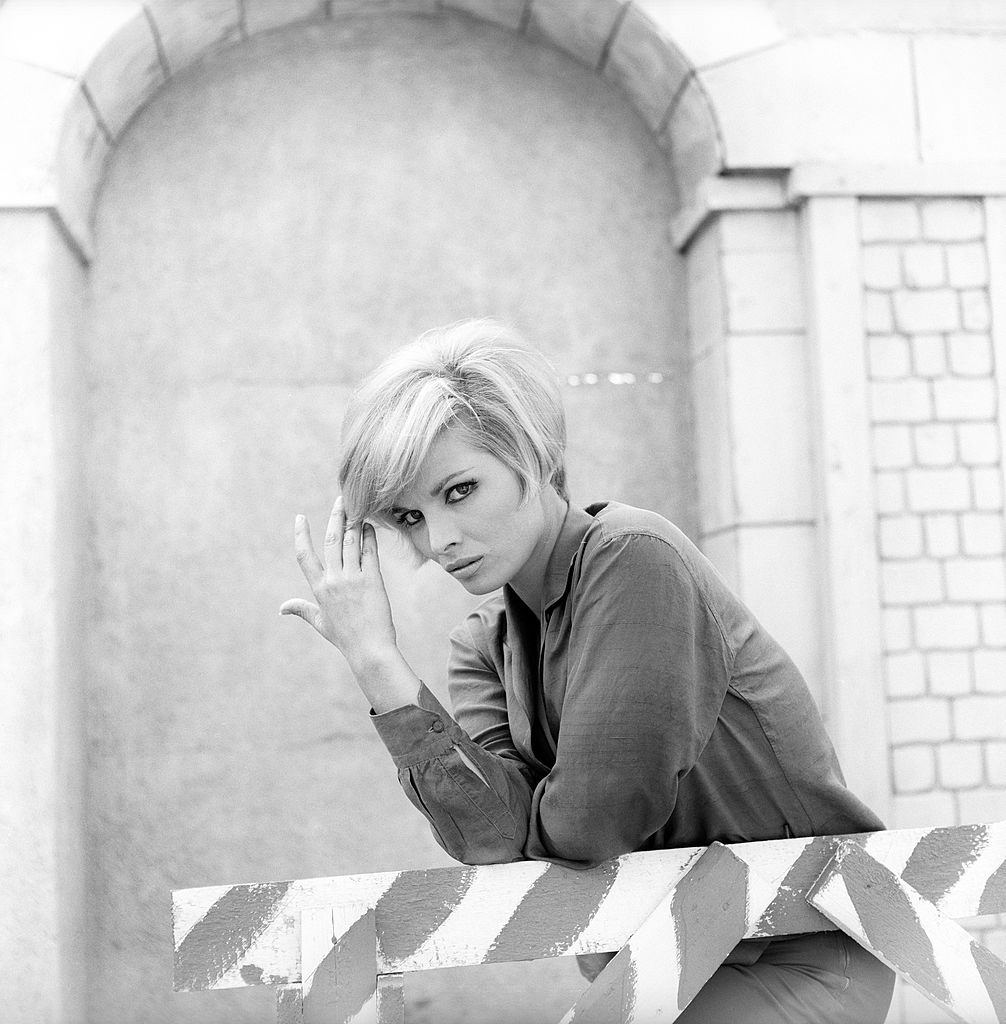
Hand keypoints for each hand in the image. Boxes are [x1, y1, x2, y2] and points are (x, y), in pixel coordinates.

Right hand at [280, 496, 397, 670]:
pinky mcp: (372, 580)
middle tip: (340, 500)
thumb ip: (301, 610)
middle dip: (335, 516)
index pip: (304, 555)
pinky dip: (369, 536)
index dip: (301, 535)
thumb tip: (281, 608)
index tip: (299, 518)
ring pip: (351, 541)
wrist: (369, 650)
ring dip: (354, 521)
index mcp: (319, 589)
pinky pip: (369, 552)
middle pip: (332, 540)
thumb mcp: (319, 623)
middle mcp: (334, 580)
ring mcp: (352, 578)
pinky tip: (370, 526)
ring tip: (357, 507)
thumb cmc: (345, 638)